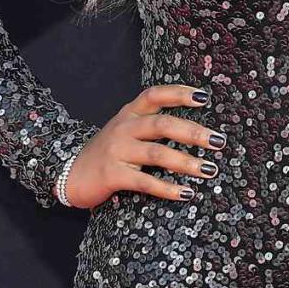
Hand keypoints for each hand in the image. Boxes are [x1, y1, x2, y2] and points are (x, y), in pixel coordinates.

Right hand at [63, 82, 224, 207]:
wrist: (69, 173)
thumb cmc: (109, 152)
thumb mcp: (127, 130)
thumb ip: (153, 124)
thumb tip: (198, 130)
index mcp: (130, 113)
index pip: (154, 95)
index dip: (178, 94)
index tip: (203, 97)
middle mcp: (124, 128)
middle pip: (162, 124)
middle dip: (193, 133)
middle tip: (218, 141)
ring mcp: (117, 151)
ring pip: (156, 154)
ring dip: (186, 162)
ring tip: (209, 170)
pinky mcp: (112, 175)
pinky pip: (144, 182)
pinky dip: (167, 189)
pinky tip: (186, 193)